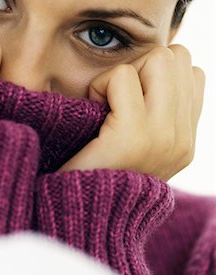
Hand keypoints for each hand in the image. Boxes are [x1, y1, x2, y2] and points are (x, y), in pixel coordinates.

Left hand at [57, 45, 205, 181]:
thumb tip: (156, 67)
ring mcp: (163, 138)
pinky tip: (93, 112)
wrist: (80, 218)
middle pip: (178, 57)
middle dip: (144, 67)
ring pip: (158, 58)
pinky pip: (123, 76)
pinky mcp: (133, 135)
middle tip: (118, 100)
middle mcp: (183, 140)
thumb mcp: (141, 148)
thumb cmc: (98, 176)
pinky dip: (101, 85)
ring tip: (108, 106)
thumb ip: (159, 113)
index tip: (132, 102)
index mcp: (186, 141)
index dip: (158, 76)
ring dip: (126, 74)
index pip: (193, 74)